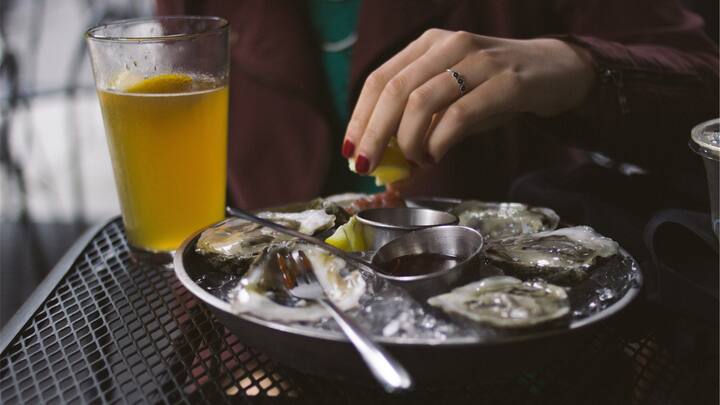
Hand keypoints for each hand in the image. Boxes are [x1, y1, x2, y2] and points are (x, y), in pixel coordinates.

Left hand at [341, 29, 594, 171]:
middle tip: (367, 167)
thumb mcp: (452, 100)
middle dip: (374, 134)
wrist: (556, 71)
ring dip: (408, 141)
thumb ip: (420, 125)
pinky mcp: (507, 82)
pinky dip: (439, 142)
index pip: (379, 80)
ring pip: (422, 102)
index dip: (359, 118)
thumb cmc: (494, 89)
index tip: (350, 152)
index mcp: (427, 45)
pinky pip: (459, 115)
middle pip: (394, 91)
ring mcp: (479, 60)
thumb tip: (384, 164)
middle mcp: (449, 44)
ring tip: (414, 162)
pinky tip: (436, 155)